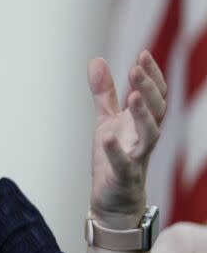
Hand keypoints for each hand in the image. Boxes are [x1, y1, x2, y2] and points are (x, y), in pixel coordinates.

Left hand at [88, 50, 166, 228]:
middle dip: (148, 89)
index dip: (152, 75)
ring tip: (132, 97)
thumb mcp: (106, 120)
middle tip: (136, 69)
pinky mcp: (123, 176)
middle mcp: (144, 137)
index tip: (143, 54)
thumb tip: (96, 60)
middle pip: (156, 111)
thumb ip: (104, 92)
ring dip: (142, 116)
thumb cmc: (113, 155)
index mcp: (141, 122)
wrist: (113, 198)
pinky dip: (116, 152)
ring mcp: (137, 157)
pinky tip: (106, 138)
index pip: (155, 95)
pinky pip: (123, 164)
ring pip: (150, 136)